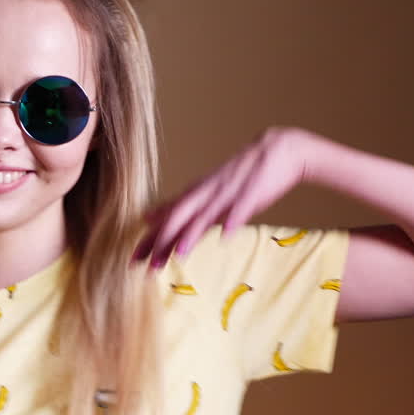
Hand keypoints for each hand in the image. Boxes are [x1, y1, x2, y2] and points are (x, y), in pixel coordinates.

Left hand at [135, 126, 321, 267]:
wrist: (279, 150)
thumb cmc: (241, 176)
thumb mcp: (206, 192)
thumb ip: (181, 206)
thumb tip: (149, 217)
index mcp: (196, 195)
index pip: (167, 219)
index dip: (150, 239)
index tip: (134, 260)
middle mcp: (207, 193)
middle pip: (179, 217)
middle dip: (162, 240)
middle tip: (148, 264)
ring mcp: (229, 192)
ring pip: (207, 213)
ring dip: (193, 233)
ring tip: (180, 252)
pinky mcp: (253, 191)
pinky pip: (241, 207)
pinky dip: (233, 220)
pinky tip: (227, 235)